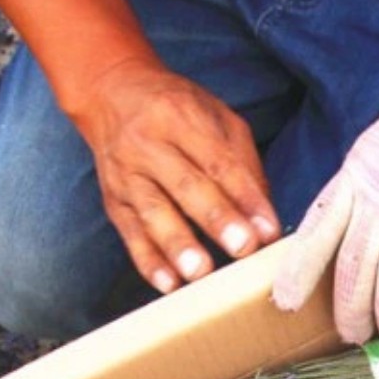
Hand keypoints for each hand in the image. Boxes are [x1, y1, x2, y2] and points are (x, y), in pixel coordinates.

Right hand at [71, 58, 280, 293]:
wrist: (110, 93)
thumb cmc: (177, 111)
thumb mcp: (217, 118)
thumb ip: (244, 164)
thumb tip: (264, 216)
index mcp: (180, 118)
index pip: (219, 162)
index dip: (245, 197)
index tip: (268, 230)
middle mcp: (148, 145)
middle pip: (185, 186)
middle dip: (216, 219)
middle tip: (243, 247)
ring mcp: (127, 175)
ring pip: (153, 212)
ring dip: (178, 245)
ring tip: (200, 272)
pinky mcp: (114, 202)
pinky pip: (130, 234)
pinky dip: (148, 261)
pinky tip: (169, 284)